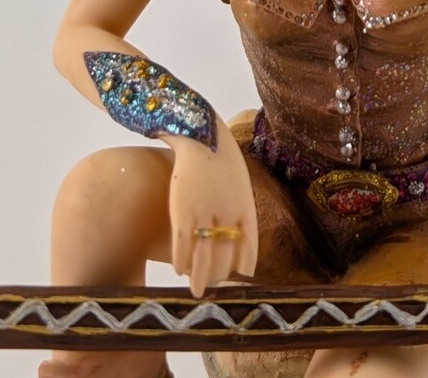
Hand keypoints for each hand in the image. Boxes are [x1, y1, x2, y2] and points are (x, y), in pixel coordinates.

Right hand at [167, 122, 257, 295]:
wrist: (204, 136)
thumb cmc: (223, 164)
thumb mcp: (241, 187)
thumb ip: (241, 215)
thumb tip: (238, 245)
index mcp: (246, 209)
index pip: (248, 250)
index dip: (242, 271)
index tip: (237, 284)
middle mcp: (227, 214)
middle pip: (224, 258)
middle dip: (219, 277)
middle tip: (213, 289)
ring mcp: (204, 212)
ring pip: (203, 257)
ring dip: (199, 278)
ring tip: (196, 292)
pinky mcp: (182, 208)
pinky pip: (182, 243)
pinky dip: (180, 260)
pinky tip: (178, 268)